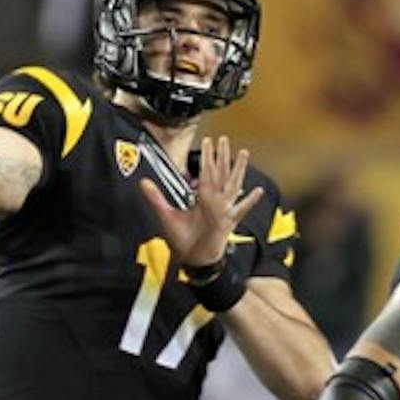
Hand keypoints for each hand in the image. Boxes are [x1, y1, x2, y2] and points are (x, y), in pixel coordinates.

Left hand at [140, 136, 262, 266]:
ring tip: (242, 154)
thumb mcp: (168, 215)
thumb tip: (143, 182)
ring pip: (232, 185)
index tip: (208, 142)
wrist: (194, 259)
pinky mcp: (228, 223)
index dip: (207, 158)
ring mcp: (223, 211)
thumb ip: (156, 198)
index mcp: (202, 198)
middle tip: (224, 139)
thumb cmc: (185, 240)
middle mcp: (215, 201)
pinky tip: (257, 191)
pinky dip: (249, 201)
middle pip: (220, 174)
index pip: (206, 173)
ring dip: (237, 169)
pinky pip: (240, 210)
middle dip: (222, 156)